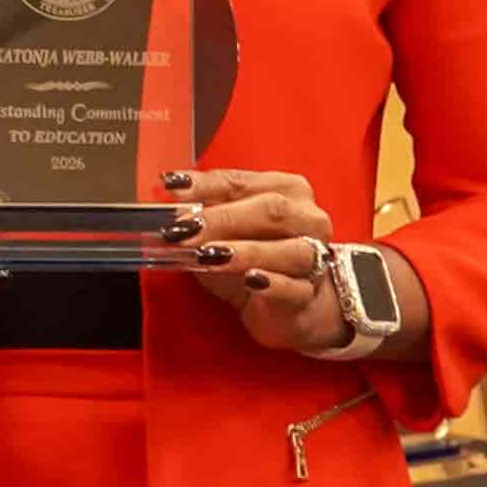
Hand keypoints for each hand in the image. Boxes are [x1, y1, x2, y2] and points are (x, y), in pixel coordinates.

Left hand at [165, 168, 352, 355]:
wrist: (288, 305)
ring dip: (246, 250)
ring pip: (288, 249)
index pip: (242, 182)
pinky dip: (273, 283)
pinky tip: (251, 281)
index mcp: (286, 189)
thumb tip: (172, 208)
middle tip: (185, 228)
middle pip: (270, 209)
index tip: (175, 187)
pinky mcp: (309, 294)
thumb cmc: (253, 257)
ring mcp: (314, 257)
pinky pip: (295, 288)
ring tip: (209, 255)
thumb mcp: (224, 231)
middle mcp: (307, 218)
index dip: (207, 184)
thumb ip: (205, 215)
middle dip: (223, 218)